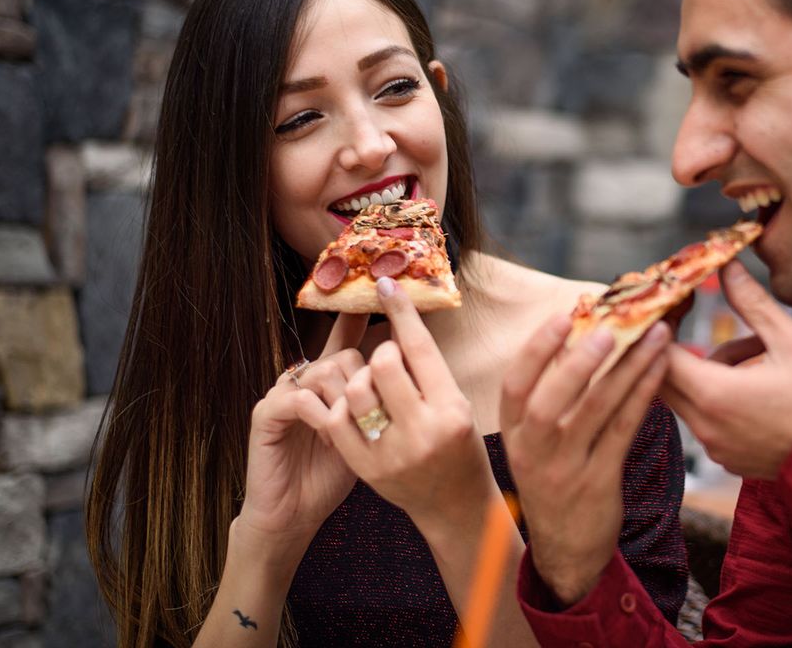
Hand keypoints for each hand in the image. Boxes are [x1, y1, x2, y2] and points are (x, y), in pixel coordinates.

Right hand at [237, 313, 367, 561]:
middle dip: (365, 385)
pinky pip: (300, 398)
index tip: (383, 296)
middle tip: (373, 419)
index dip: (361, 319)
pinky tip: (332, 439)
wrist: (293, 514)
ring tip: (352, 434)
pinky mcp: (265, 414)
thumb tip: (413, 375)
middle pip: (345, 356)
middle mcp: (304, 380)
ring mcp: (283, 393)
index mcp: (328, 383)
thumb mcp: (365, 434)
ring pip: (324, 372)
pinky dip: (322, 417)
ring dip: (345, 403)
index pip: (346, 339)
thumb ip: (378, 403)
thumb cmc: (333, 476)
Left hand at [298, 278, 495, 532]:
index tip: (385, 284)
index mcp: (452, 411)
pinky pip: (333, 420)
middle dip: (382, 352)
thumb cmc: (460, 447)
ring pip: (355, 389)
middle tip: (388, 360)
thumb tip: (401, 321)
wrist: (454, 506)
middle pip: (384, 363)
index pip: (420, 348)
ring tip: (370, 385)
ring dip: (357, 377)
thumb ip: (430, 371)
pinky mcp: (365, 469)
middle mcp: (423, 432)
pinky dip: (331, 402)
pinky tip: (339, 397)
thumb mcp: (460, 406)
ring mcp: (391, 453)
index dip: (400, 311)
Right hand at [500, 316, 670, 605]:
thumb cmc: (555, 480)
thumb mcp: (535, 442)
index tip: (563, 316)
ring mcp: (565, 470)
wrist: (567, 549)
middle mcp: (532, 451)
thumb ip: (548, 393)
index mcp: (513, 434)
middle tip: (612, 328)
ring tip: (654, 336)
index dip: (536, 349)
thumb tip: (573, 334)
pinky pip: (623, 432)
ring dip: (626, 369)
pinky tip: (659, 370)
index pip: (514, 386)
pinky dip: (642, 396)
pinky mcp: (599, 482)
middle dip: (580, 361)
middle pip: (549, 402)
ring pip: (595, 412)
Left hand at [664, 261, 791, 479]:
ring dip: (708, 369)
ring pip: (689, 396)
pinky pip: (707, 418)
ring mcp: (714, 445)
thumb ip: (752, 303)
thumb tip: (727, 267)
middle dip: (678, 345)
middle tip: (697, 318)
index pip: (659, 354)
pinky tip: (757, 384)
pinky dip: (719, 397)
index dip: (662, 325)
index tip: (678, 303)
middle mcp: (704, 424)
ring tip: (755, 351)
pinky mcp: (727, 457)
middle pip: (665, 377)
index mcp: (713, 393)